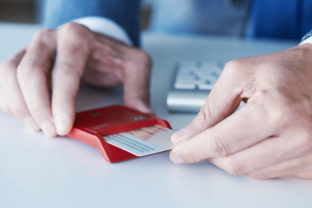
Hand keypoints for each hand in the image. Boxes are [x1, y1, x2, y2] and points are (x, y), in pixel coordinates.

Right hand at [0, 23, 151, 136]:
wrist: (95, 44)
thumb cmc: (110, 55)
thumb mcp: (134, 64)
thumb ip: (139, 86)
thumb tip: (143, 114)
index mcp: (77, 37)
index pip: (65, 71)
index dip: (61, 101)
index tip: (63, 126)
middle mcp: (50, 39)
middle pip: (31, 72)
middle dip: (38, 107)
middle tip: (51, 132)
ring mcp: (32, 48)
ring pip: (11, 74)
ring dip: (20, 105)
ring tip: (36, 127)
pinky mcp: (22, 59)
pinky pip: (4, 78)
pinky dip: (10, 99)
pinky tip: (25, 116)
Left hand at [170, 44, 311, 179]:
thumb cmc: (285, 70)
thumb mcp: (239, 75)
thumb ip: (211, 108)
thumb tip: (189, 135)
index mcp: (275, 110)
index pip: (221, 142)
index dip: (193, 150)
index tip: (178, 152)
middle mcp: (296, 137)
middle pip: (234, 162)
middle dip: (210, 154)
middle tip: (200, 142)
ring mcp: (307, 154)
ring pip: (250, 171)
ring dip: (231, 156)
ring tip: (234, 134)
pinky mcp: (311, 164)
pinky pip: (269, 173)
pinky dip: (253, 160)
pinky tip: (254, 141)